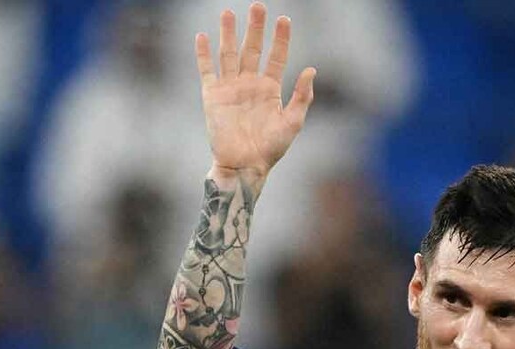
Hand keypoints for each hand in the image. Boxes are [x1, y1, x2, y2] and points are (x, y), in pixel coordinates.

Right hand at [196, 3, 316, 179]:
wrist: (244, 166)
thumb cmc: (271, 149)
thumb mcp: (292, 122)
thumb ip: (301, 96)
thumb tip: (311, 69)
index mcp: (270, 89)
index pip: (276, 57)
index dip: (280, 39)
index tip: (284, 20)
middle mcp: (249, 84)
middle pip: (252, 49)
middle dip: (255, 28)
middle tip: (258, 6)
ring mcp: (230, 88)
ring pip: (229, 54)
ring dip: (228, 33)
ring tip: (228, 13)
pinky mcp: (212, 96)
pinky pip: (206, 71)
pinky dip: (203, 54)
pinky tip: (202, 36)